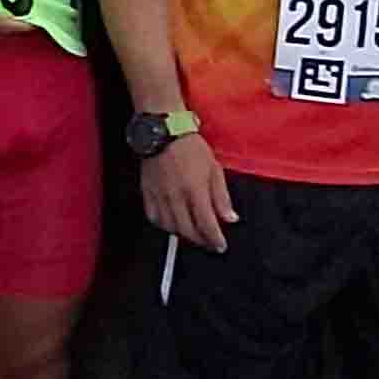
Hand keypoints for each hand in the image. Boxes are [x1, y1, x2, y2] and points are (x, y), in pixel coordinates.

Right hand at [138, 135, 237, 253]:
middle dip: (200, 241)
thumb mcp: (214, 169)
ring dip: (183, 235)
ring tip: (193, 234)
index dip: (215, 239)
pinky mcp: (147, 192)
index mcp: (195, 190)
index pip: (207, 224)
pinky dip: (163, 225)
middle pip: (187, 230)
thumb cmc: (191, 147)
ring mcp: (159, 195)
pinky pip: (153, 216)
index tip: (220, 246)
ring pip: (170, 226)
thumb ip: (222, 197)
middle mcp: (176, 196)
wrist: (163, 132)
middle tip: (209, 243)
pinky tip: (171, 223)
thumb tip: (230, 218)